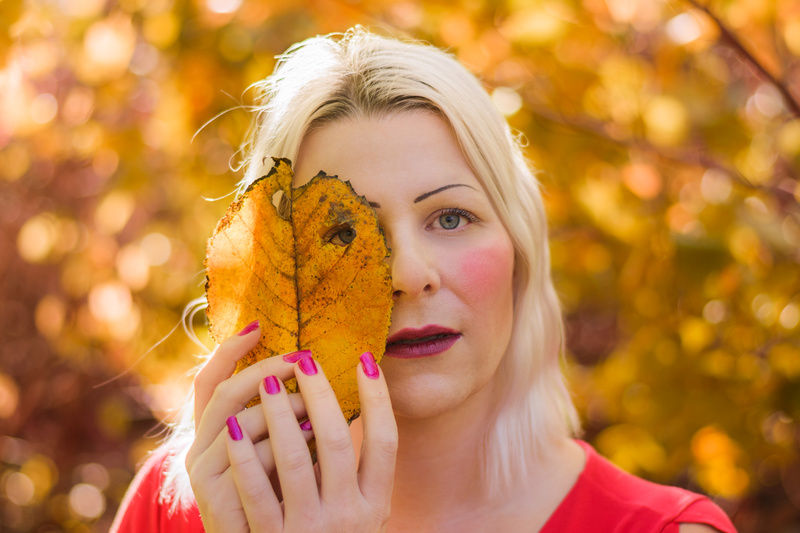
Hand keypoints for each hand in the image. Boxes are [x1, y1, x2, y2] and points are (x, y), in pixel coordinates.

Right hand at [185, 322, 313, 531]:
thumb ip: (286, 416)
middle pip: (227, 392)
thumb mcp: (280, 449)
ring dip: (283, 411)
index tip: (259, 326)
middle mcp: (200, 446)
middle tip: (303, 360)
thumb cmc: (276, 495)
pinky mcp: (212, 498)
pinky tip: (311, 438)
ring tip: (316, 409)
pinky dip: (280, 448)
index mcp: (212, 430)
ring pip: (241, 423)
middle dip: (267, 371)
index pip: (209, 380)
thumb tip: (317, 373)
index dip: (229, 350)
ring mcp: (202, 472)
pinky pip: (247, 462)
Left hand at [226, 352, 397, 532]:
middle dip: (321, 396)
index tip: (365, 360)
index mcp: (375, 504)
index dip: (378, 398)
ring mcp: (310, 529)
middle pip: (339, 442)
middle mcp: (350, 516)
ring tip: (269, 381)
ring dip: (279, 415)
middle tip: (306, 360)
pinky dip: (245, 457)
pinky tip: (234, 428)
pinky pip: (255, 492)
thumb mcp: (360, 516)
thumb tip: (348, 411)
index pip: (385, 441)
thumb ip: (358, 476)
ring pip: (295, 459)